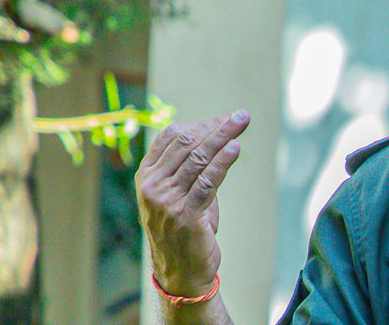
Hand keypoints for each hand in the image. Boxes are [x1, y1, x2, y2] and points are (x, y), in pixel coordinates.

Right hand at [135, 110, 249, 296]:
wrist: (181, 272)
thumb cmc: (185, 228)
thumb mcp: (181, 193)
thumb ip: (192, 167)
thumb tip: (219, 136)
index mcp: (146, 176)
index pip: (171, 137)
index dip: (201, 124)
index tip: (225, 118)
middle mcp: (151, 185)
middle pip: (187, 144)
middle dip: (216, 126)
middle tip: (241, 115)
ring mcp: (165, 200)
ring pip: (198, 158)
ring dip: (223, 137)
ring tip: (242, 122)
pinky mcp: (184, 214)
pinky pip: (206, 181)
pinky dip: (222, 162)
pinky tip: (235, 149)